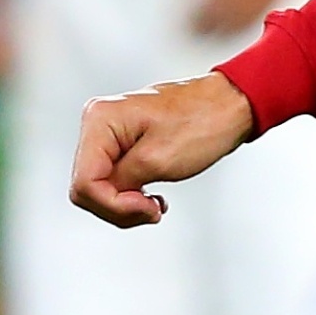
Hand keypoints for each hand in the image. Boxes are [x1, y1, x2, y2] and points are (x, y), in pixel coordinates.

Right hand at [70, 73, 257, 227]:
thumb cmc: (202, 122)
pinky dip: (132, 196)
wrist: (230, 105)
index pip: (85, 183)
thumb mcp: (158, 160)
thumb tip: (106, 199)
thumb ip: (122, 183)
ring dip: (127, 205)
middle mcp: (98, 123)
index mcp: (100, 121)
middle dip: (119, 207)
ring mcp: (109, 133)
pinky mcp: (122, 144)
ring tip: (157, 204)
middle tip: (154, 209)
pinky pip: (114, 180)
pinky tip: (154, 197)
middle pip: (88, 188)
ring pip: (100, 188)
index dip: (112, 205)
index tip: (147, 205)